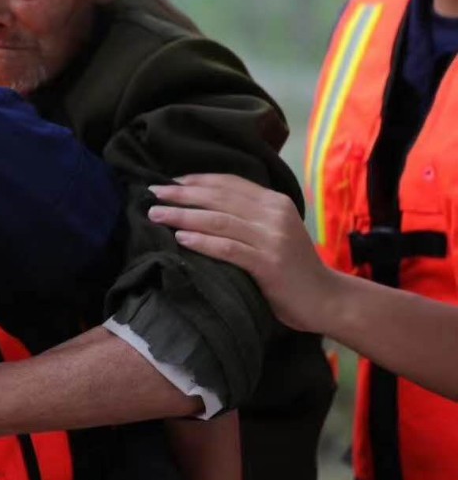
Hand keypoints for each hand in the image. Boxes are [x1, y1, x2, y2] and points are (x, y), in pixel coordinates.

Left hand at [147, 174, 338, 333]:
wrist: (326, 299)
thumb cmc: (293, 267)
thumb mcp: (274, 232)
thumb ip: (248, 216)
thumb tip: (203, 205)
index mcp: (275, 202)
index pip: (230, 183)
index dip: (198, 180)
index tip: (170, 181)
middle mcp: (274, 214)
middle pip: (219, 198)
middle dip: (182, 194)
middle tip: (152, 193)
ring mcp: (272, 238)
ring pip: (218, 220)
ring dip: (183, 215)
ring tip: (156, 215)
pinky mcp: (268, 263)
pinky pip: (228, 248)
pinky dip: (202, 241)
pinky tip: (180, 238)